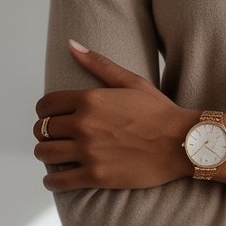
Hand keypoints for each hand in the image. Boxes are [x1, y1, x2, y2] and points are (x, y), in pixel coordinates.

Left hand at [33, 40, 193, 191]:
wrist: (183, 143)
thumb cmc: (159, 111)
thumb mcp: (131, 81)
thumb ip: (98, 63)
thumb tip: (71, 44)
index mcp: (90, 99)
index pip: (46, 105)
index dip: (45, 111)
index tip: (52, 116)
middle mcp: (84, 124)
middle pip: (42, 129)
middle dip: (46, 132)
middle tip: (58, 136)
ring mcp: (88, 151)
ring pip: (44, 153)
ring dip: (47, 153)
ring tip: (58, 155)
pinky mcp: (95, 175)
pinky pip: (57, 181)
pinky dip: (52, 180)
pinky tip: (59, 177)